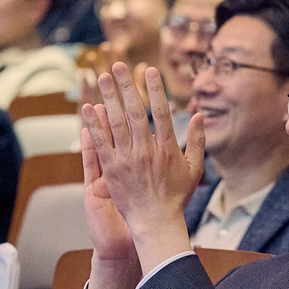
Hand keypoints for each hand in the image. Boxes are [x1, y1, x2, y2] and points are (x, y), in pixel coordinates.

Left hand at [81, 64, 203, 277]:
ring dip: (109, 97)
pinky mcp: (112, 170)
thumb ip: (198, 141)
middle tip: (119, 65)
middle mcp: (147, 151)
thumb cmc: (176, 197)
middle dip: (127, 86)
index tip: (150, 70)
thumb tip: (199, 115)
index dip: (155, 89)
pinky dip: (94, 124)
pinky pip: (101, 142)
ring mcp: (127, 160)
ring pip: (116, 122)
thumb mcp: (194, 169)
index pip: (161, 112)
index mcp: (167, 148)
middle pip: (135, 111)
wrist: (156, 223)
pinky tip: (88, 107)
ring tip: (102, 77)